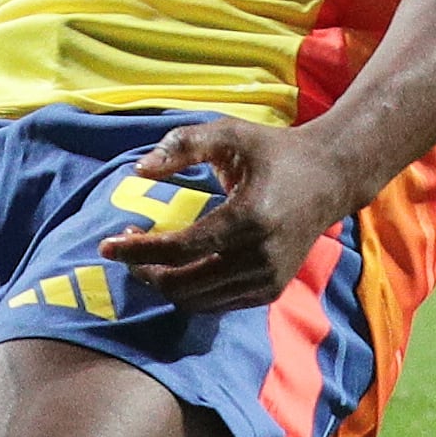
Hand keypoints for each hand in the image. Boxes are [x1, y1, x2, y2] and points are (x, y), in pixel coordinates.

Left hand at [97, 115, 353, 317]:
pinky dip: (189, 290)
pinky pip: (216, 303)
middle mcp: (260, 257)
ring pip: (197, 301)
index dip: (139, 251)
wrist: (330, 178)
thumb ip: (183, 144)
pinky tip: (177, 264)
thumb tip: (138, 170)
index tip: (106, 244)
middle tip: (124, 247)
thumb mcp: (229, 133)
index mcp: (249, 218)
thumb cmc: (273, 151)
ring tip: (147, 253)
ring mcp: (268, 279)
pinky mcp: (270, 290)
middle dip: (145, 271)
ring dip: (163, 282)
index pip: (181, 249)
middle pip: (184, 284)